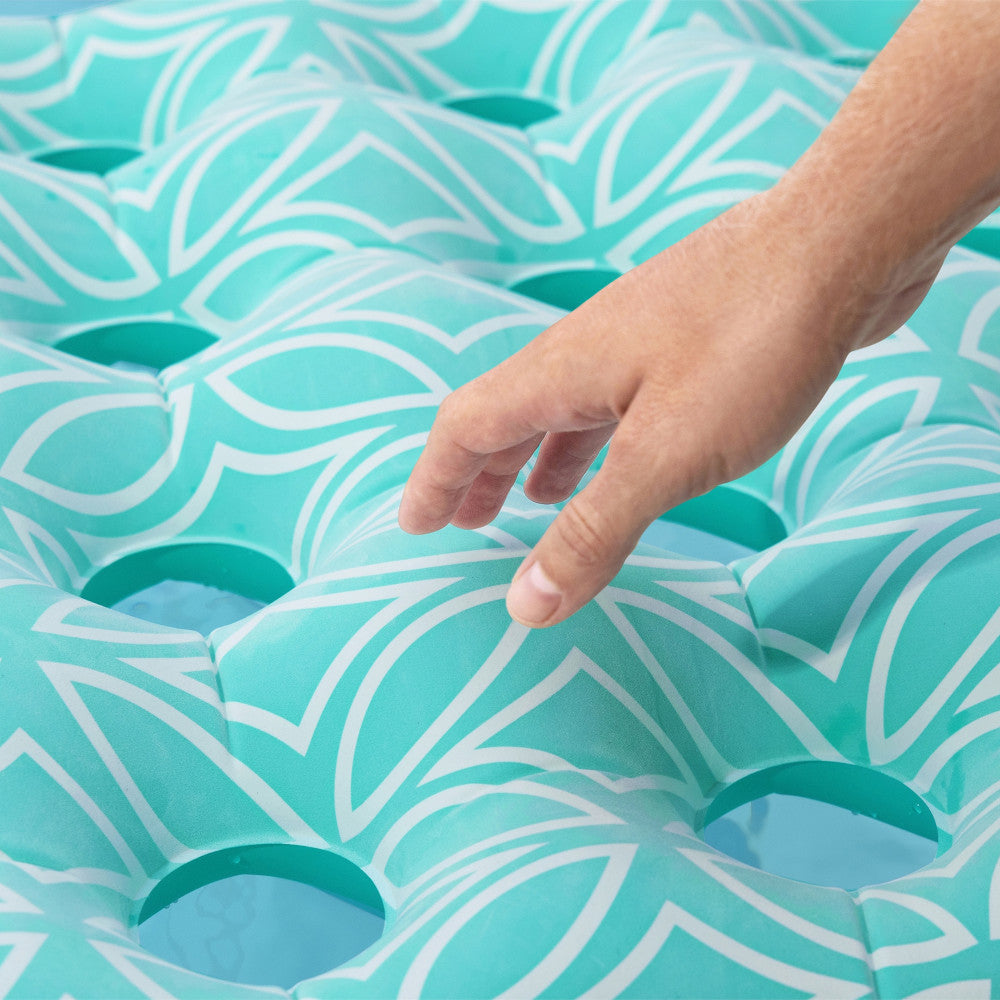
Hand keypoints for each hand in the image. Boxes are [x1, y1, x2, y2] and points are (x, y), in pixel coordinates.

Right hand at [397, 183, 942, 626]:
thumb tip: (527, 606)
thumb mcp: (665, 456)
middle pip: (509, 415)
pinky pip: (618, 402)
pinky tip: (625, 458)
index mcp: (560, 371)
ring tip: (533, 500)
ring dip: (538, 458)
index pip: (466, 427)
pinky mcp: (687, 343)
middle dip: (480, 474)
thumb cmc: (750, 344)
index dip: (435, 480)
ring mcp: (638, 342)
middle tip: (467, 522)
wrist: (842, 240)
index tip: (416, 524)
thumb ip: (594, 531)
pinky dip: (599, 442)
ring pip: (566, 408)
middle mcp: (586, 351)